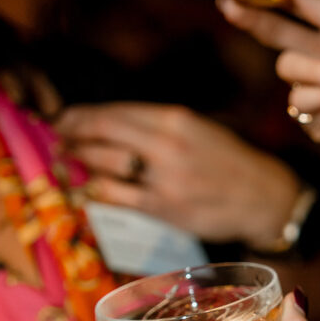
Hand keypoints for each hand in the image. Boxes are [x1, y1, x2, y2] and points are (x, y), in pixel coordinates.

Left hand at [55, 103, 300, 247]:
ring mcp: (163, 179)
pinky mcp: (163, 208)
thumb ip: (156, 125)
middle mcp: (166, 144)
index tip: (64, 118)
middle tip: (57, 137)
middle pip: (102, 133)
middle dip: (71, 134)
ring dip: (78, 161)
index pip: (114, 112)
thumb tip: (110, 126)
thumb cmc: (229, 161)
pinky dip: (95, 191)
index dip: (81, 115)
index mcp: (175, 118)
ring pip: (103, 164)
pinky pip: (116, 197)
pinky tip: (87, 188)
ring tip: (67, 159)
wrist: (262, 198)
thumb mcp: (197, 128)